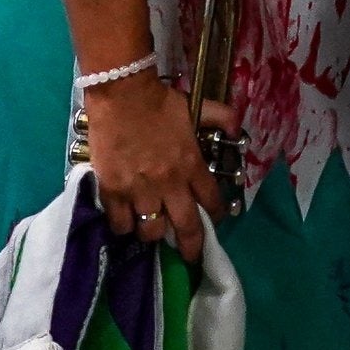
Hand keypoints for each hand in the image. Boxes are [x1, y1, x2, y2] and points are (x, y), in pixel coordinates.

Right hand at [83, 70, 218, 262]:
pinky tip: (126, 220)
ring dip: (154, 234)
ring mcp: (139, 190)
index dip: (215, 215)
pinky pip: (120, 223)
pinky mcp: (113, 190)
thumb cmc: (160, 101)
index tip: (214, 221)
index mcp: (191, 165)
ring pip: (151, 231)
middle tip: (191, 256)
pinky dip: (124, 226)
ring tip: (153, 229)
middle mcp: (169, 184)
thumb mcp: (198, 106)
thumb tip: (237, 129)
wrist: (122, 93)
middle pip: (185, 227)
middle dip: (191, 247)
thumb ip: (222, 117)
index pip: (210, 201)